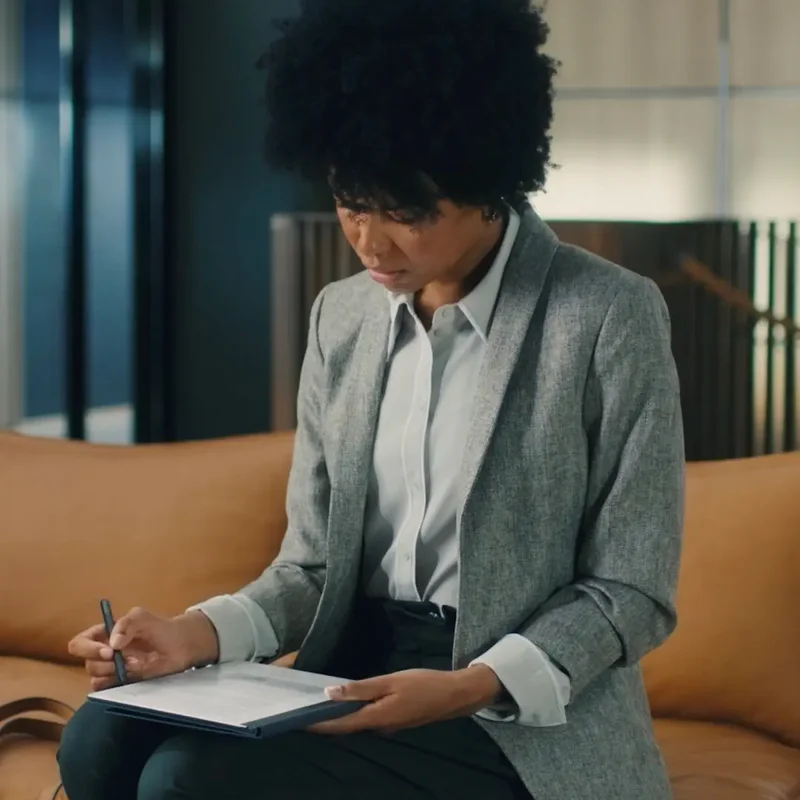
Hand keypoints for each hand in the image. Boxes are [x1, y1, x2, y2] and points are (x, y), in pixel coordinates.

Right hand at [68, 607, 218, 690]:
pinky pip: (107, 689)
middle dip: (106, 663)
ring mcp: (112, 670)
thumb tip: (112, 643)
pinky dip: (117, 684)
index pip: (79, 644)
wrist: (181, 646)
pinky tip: (134, 674)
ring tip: (137, 664)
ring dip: (115, 672)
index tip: (110, 651)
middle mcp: (102, 653)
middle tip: (126, 659)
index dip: (88, 649)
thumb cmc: (160, 628)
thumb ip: (127, 623)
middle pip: (87, 663)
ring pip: (96, 678)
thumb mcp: (143, 617)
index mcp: (103, 634)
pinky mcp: (121, 683)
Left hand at [309, 665, 502, 734]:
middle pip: (346, 728)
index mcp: (375, 718)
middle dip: (324, 721)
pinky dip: (355, 713)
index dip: (317, 724)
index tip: (296, 719)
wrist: (454, 695)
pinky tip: (350, 702)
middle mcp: (379, 728)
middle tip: (303, 706)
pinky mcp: (395, 722)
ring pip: (357, 724)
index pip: (338, 725)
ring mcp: (388, 727)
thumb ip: (360, 688)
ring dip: (339, 717)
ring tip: (320, 703)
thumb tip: (329, 693)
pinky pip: (369, 720)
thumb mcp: (390, 681)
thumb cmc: (423, 684)